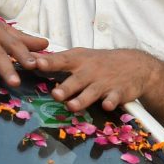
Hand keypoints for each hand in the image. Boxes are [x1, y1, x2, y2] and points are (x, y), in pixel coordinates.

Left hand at [35, 48, 157, 111]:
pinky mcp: (119, 92)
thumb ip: (56, 61)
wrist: (134, 64)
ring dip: (82, 99)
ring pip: (92, 92)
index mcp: (78, 60)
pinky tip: (107, 106)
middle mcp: (90, 71)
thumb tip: (30, 60)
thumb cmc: (98, 61)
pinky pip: (114, 98)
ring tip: (71, 106)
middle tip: (55, 94)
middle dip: (65, 88)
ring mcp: (104, 82)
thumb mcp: (79, 56)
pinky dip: (111, 102)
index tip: (36, 63)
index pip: (61, 60)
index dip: (48, 62)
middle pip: (75, 80)